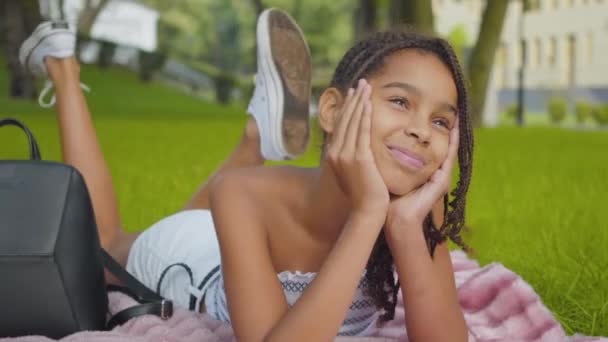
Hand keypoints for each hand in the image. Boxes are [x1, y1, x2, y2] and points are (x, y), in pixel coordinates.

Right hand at [325, 79, 388, 215]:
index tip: (353, 94)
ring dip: (359, 102)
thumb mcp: (353, 173)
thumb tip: (355, 149)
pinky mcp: (358, 158)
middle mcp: (336, 153)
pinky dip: (364, 115)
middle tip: (360, 84)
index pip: (340, 126)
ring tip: (366, 87)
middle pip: (344, 120)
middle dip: (353, 100)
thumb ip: (352, 159)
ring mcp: (346, 155)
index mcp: (333, 156)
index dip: (347, 108)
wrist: (367, 210)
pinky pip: (361, 131)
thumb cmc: (364, 195)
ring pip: (352, 122)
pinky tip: (369, 102)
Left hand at [386, 119, 459, 230]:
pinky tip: (454, 132)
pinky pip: (449, 158)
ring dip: (452, 132)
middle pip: (439, 144)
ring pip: (448, 149)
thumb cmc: (389, 198)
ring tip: (456, 115)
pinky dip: (453, 144)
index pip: (425, 143)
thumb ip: (385, 159)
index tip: (425, 110)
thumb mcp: (387, 172)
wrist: (396, 219)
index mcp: (420, 168)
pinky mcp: (442, 181)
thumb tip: (371, 141)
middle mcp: (432, 170)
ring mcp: (439, 175)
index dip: (427, 128)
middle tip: (447, 108)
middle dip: (443, 127)